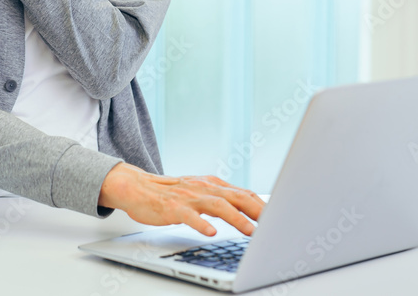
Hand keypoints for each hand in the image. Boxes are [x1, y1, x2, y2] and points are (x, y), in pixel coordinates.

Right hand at [98, 163, 264, 236]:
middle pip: (236, 196)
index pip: (244, 193)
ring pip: (217, 205)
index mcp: (213, 184)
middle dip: (257, 210)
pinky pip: (189, 216)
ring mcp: (189, 197)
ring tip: (250, 231)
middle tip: (273, 224)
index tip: (279, 217)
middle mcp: (204, 188)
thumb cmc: (171, 194)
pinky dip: (201, 223)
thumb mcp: (200, 191)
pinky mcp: (173, 207)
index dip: (262, 205)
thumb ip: (222, 198)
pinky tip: (211, 232)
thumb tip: (249, 208)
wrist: (138, 188)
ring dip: (236, 218)